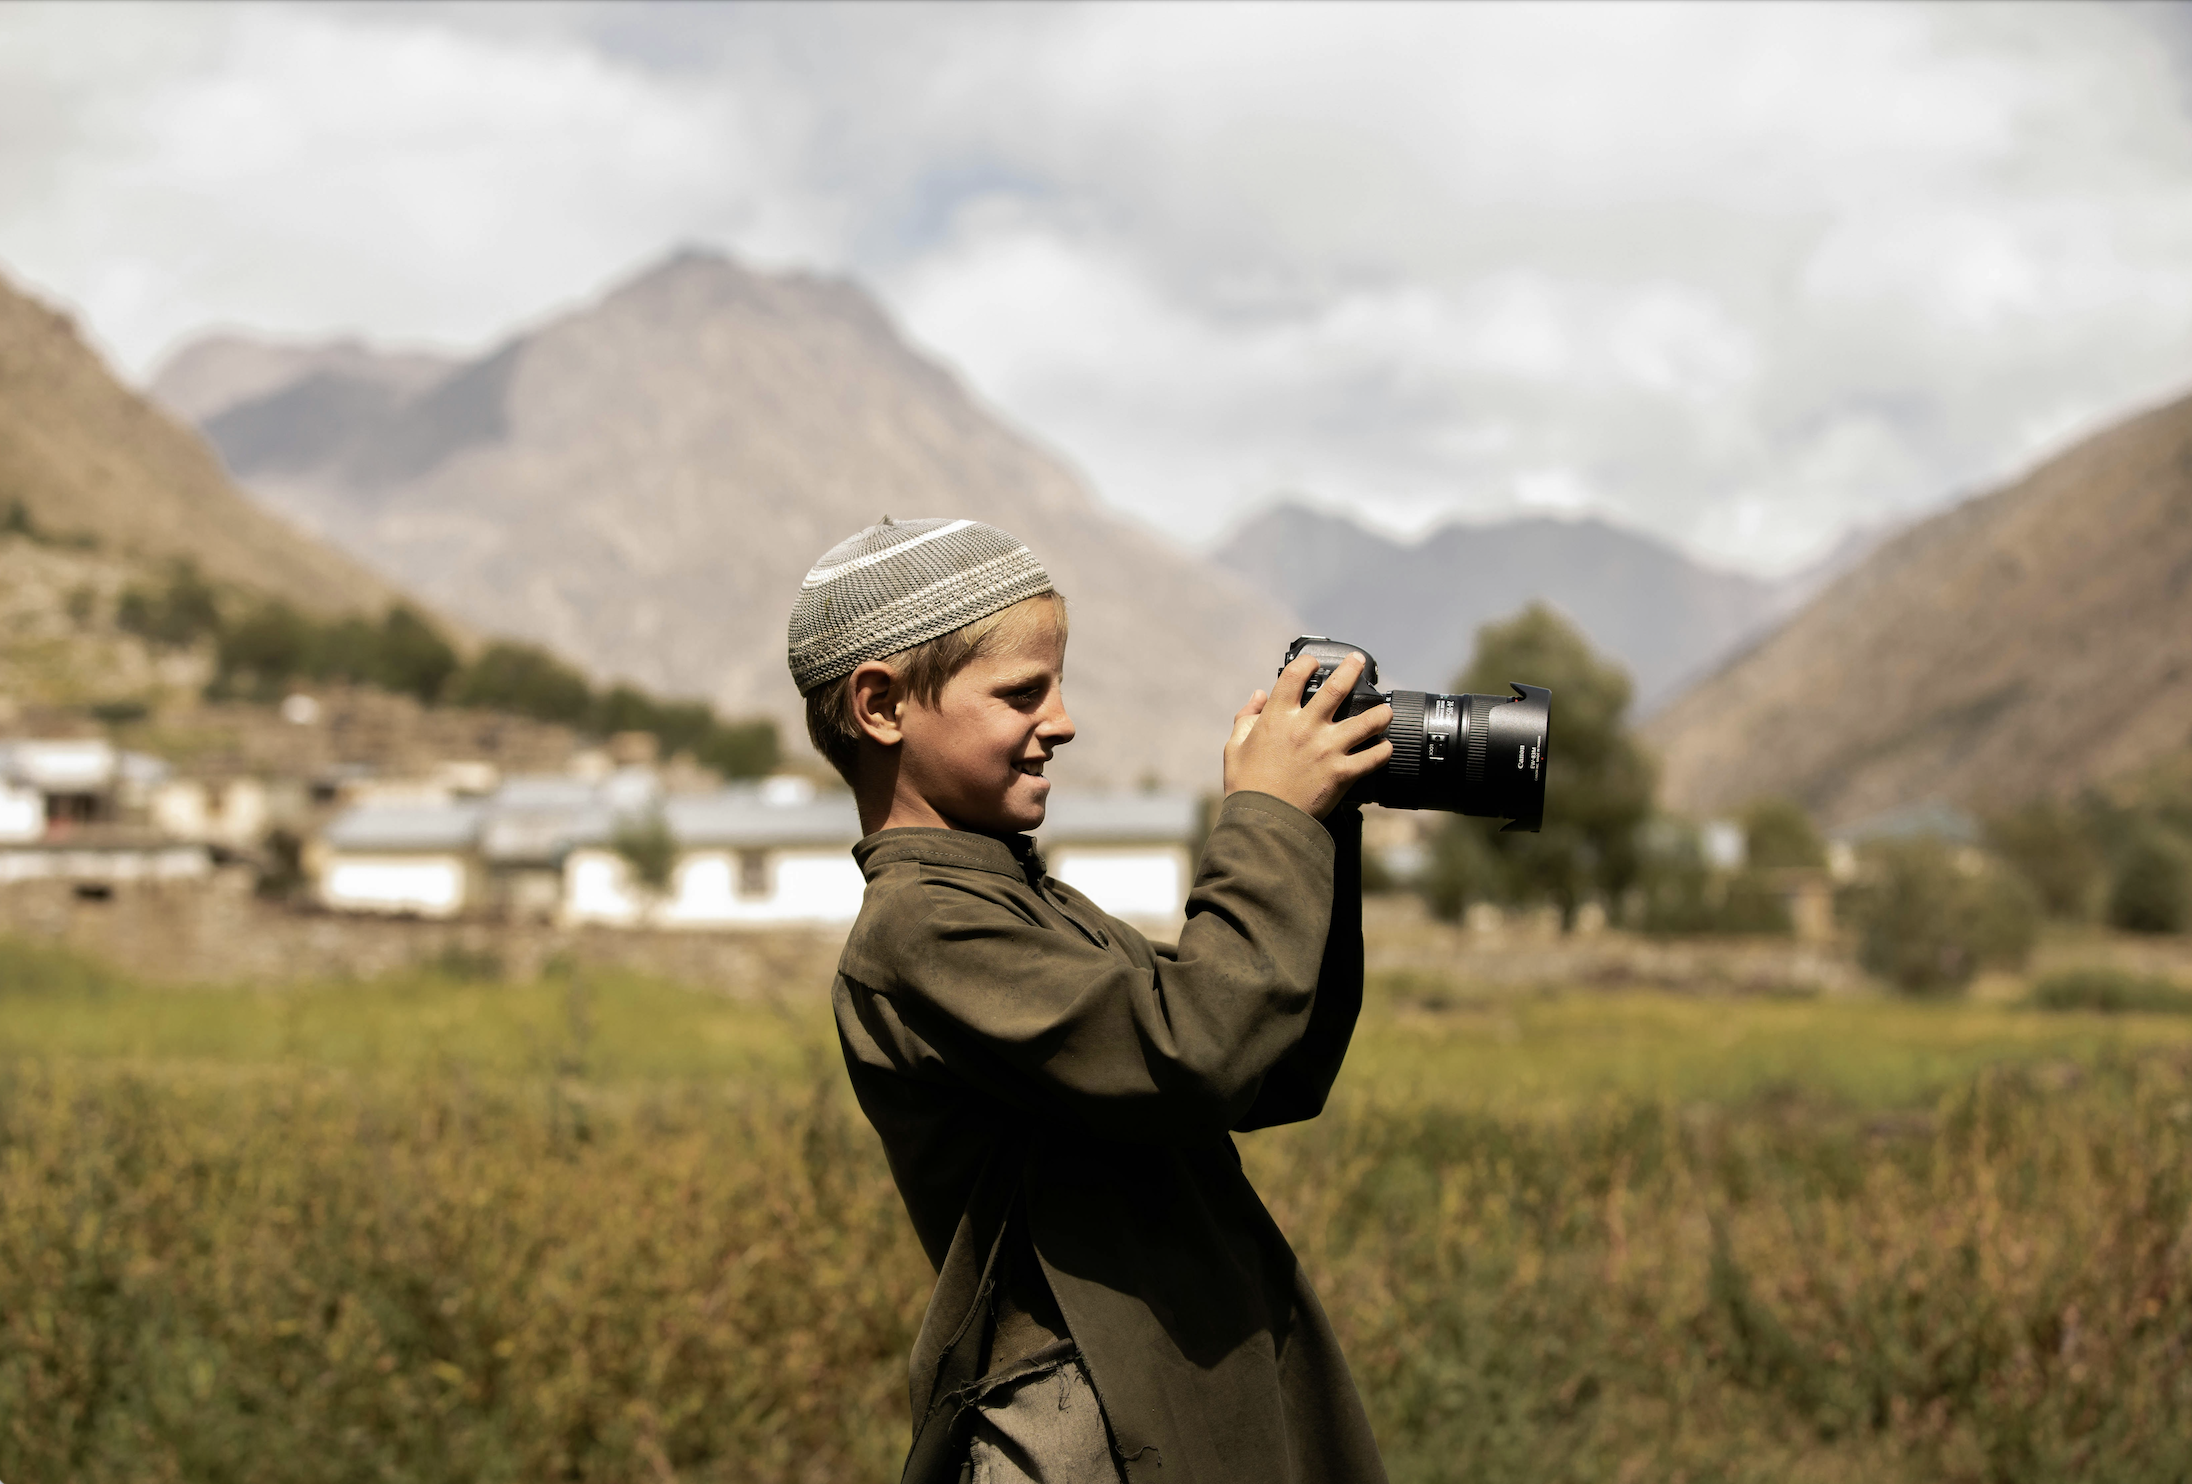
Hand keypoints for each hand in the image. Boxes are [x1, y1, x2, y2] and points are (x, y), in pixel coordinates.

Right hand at [1223, 652, 1392, 818]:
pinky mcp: (1342, 773)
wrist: (1263, 821)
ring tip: (1385, 710)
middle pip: (1337, 688)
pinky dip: (1383, 751)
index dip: (1306, 663)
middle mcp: (1305, 728)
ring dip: (1380, 713)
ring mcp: (1327, 749)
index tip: (1314, 663)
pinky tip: (1385, 747)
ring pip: (1366, 721)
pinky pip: (1373, 758)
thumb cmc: (1247, 786)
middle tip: (1359, 662)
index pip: (1294, 676)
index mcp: (1277, 718)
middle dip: (1352, 669)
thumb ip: (1245, 717)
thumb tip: (1257, 695)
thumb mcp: (1234, 747)